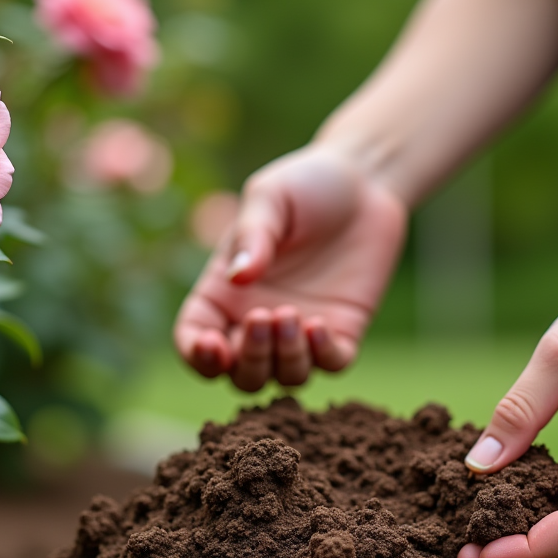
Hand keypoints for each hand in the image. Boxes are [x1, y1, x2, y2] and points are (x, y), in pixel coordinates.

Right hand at [173, 146, 406, 391]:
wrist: (363, 180)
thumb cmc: (303, 185)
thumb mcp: (269, 199)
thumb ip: (252, 236)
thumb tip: (238, 277)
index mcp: (223, 293)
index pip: (195, 341)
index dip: (197, 356)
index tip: (213, 346)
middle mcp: (257, 321)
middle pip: (241, 374)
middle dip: (249, 359)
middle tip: (263, 316)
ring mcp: (300, 331)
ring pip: (285, 378)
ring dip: (285, 359)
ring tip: (292, 314)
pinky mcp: (342, 330)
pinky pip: (330, 365)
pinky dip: (322, 357)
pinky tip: (320, 325)